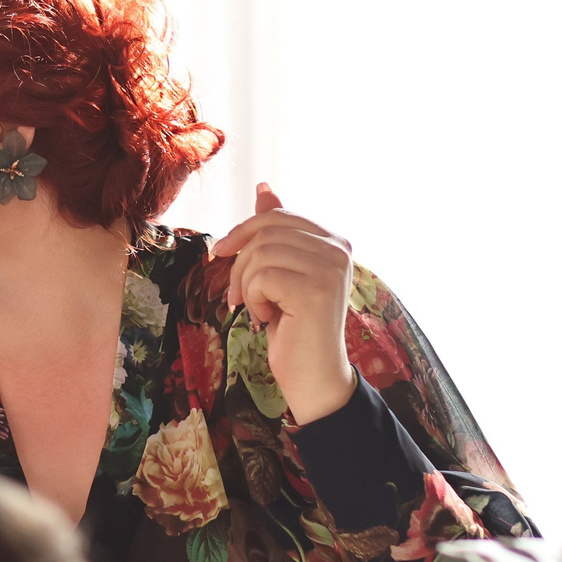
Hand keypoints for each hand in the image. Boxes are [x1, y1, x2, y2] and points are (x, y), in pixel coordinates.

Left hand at [210, 183, 356, 423]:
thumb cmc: (294, 325)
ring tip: (258, 308)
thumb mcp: (281, 271)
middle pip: (266, 231)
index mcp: (335, 240)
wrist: (313, 376)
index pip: (278, 216)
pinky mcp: (315, 290)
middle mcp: (339, 249)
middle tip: (238, 294)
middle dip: (240, 261)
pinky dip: (253, 299)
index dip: (243, 231)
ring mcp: (330, 268)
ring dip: (246, 284)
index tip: (222, 253)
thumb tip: (263, 186)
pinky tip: (266, 318)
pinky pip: (261, 277)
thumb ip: (277, 231)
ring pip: (260, 253)